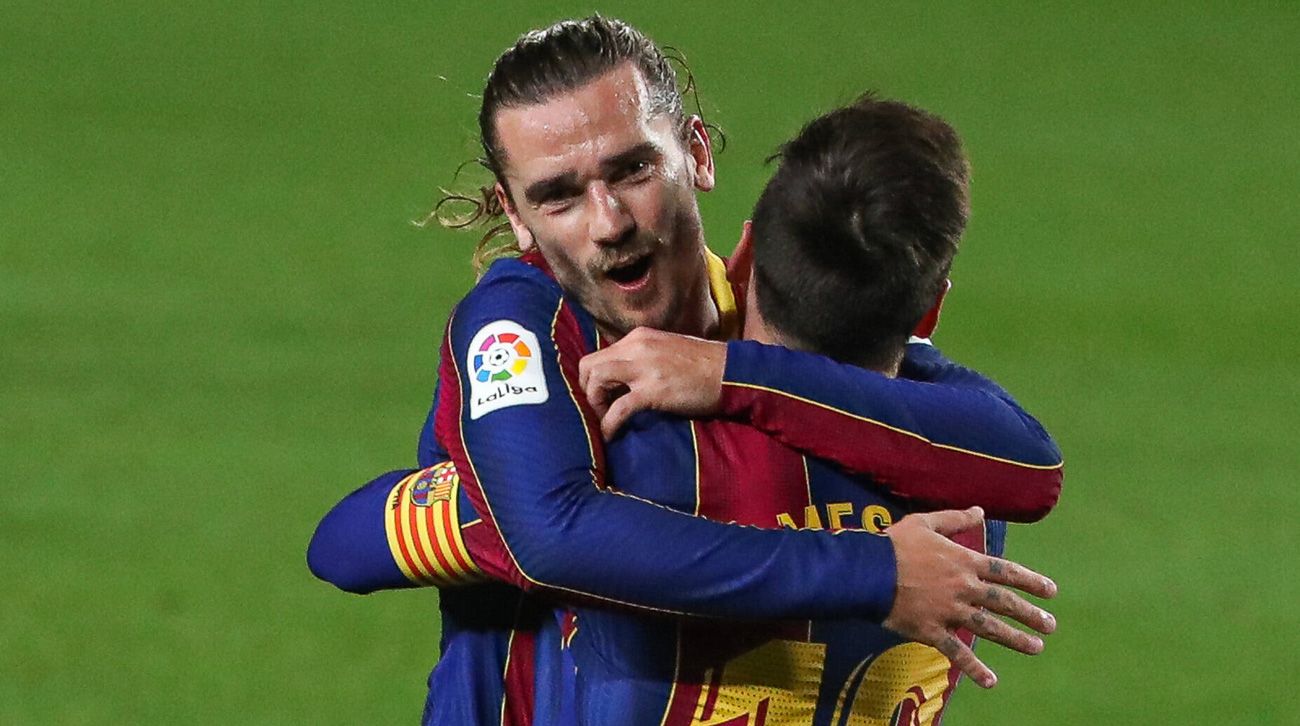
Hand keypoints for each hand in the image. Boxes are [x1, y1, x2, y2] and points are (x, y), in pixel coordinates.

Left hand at [578, 327, 727, 439]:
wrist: (732, 373)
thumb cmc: (705, 365)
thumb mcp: (667, 350)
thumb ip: (644, 357)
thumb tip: (624, 378)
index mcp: (639, 338)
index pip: (600, 354)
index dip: (593, 377)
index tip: (601, 395)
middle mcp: (636, 347)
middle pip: (589, 364)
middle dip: (587, 389)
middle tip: (598, 407)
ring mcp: (643, 368)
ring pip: (597, 380)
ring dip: (594, 403)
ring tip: (604, 419)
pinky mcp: (652, 391)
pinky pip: (618, 409)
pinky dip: (608, 423)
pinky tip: (610, 434)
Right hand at [882, 506, 1057, 688]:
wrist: (869, 571)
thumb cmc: (895, 544)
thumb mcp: (926, 522)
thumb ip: (956, 519)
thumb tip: (980, 510)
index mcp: (964, 561)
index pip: (1006, 572)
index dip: (1031, 581)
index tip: (1051, 592)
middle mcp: (963, 588)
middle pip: (1004, 602)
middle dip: (1030, 614)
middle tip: (1051, 625)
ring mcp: (950, 611)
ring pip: (989, 628)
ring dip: (1015, 639)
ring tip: (1037, 647)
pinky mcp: (932, 631)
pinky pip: (956, 652)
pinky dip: (974, 668)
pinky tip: (991, 681)